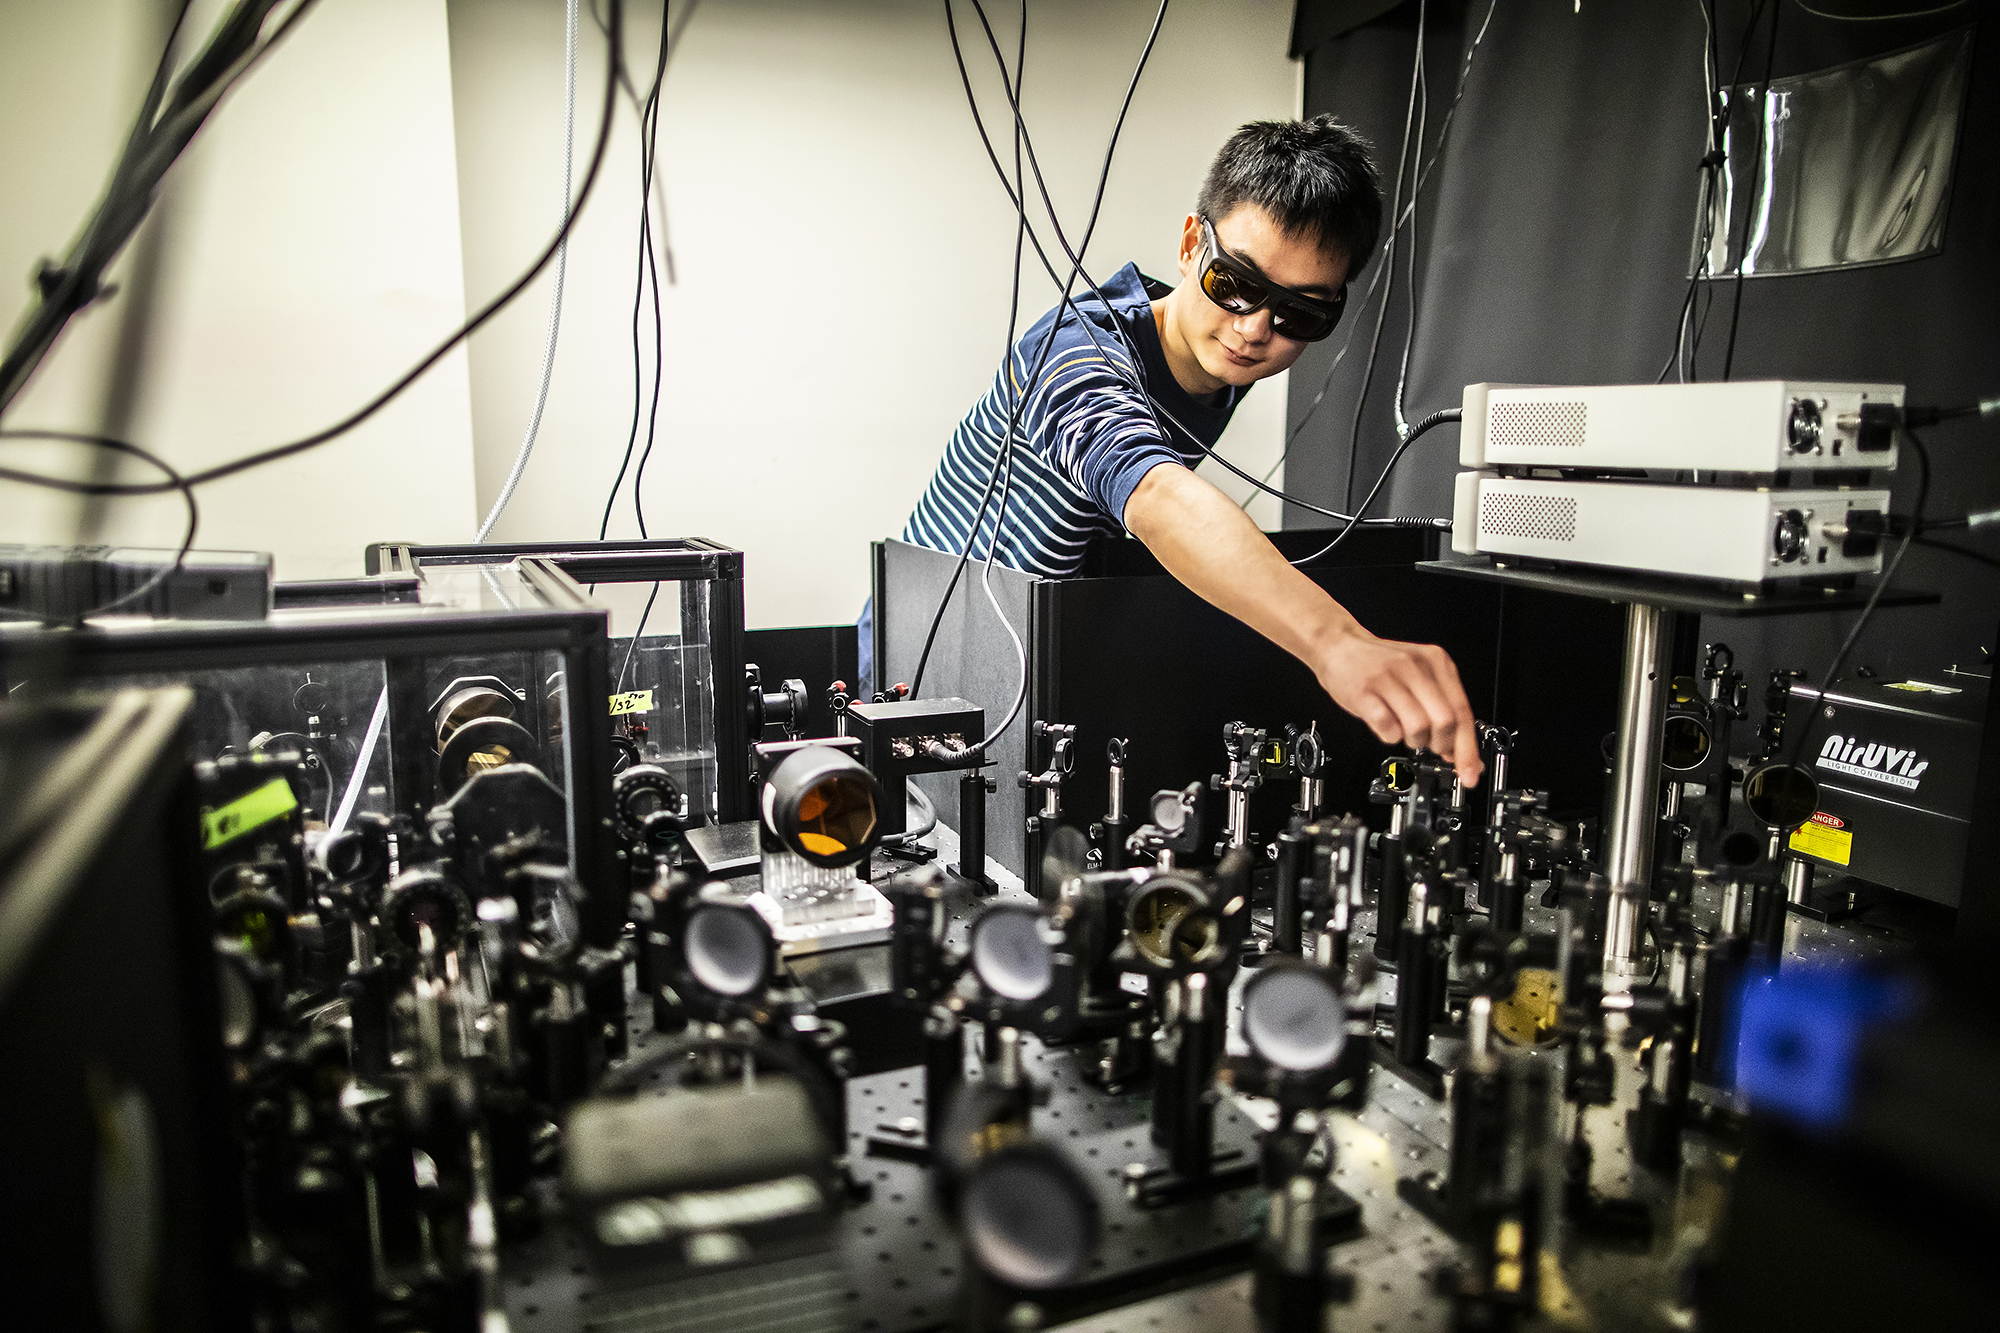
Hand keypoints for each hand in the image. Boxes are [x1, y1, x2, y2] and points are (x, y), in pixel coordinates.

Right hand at [1313, 626, 1483, 785]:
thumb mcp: (1419, 678)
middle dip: (1441, 745)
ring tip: (1405, 733)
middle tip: (1431, 746)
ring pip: (1419, 727)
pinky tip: (1387, 725)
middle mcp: (1415, 667)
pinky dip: (1390, 736)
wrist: (1339, 646)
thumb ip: (1442, 709)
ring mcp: (1389, 678)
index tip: (1469, 771)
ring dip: (1414, 741)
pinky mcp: (1365, 692)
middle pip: (1445, 721)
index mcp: (1436, 662)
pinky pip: (1388, 728)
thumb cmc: (1379, 665)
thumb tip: (1459, 751)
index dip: (1467, 748)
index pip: (1463, 711)